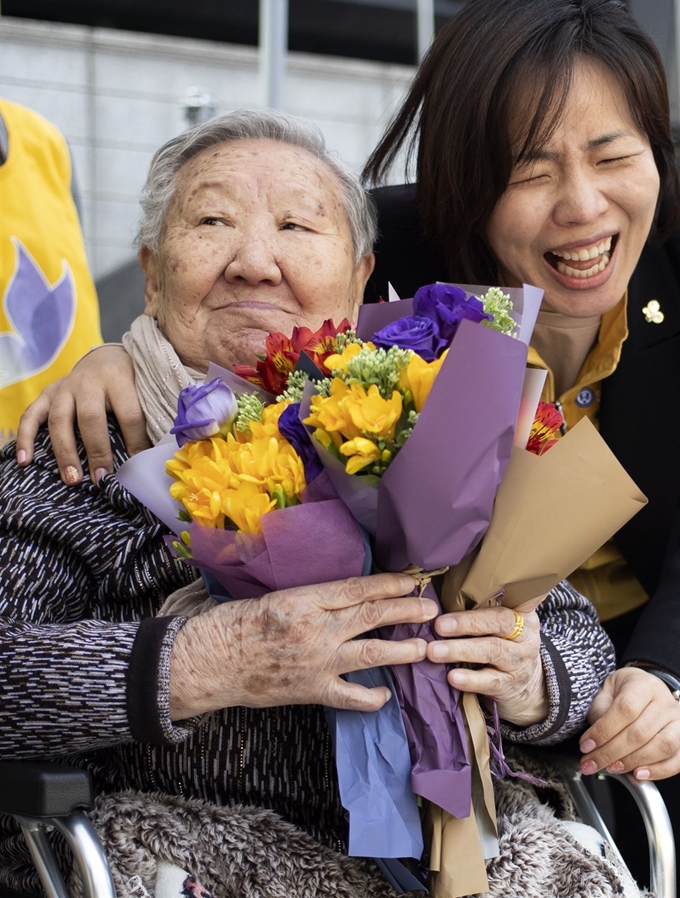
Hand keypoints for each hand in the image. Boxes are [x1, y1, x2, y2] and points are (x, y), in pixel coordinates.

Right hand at [15, 345, 148, 483]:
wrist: (106, 357)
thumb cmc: (129, 381)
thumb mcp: (142, 390)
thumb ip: (146, 416)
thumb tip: (151, 456)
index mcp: (118, 379)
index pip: (129, 415)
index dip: (134, 443)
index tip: (135, 469)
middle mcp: (88, 382)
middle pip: (90, 417)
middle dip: (96, 451)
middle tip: (101, 479)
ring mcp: (64, 387)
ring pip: (59, 419)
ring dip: (64, 452)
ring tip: (72, 479)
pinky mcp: (47, 393)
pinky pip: (31, 416)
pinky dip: (25, 438)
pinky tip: (25, 461)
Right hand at [169, 572, 437, 717]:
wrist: (213, 661)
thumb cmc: (239, 623)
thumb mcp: (278, 597)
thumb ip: (315, 599)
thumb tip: (353, 597)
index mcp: (305, 600)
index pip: (358, 588)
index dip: (389, 584)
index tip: (411, 581)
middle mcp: (317, 628)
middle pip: (372, 615)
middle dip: (406, 610)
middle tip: (430, 609)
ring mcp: (318, 662)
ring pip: (372, 653)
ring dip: (402, 650)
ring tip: (424, 647)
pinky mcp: (313, 690)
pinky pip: (352, 696)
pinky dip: (372, 696)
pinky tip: (385, 694)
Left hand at [426, 599, 546, 726]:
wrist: (524, 686)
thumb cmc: (500, 642)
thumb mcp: (498, 624)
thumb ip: (478, 609)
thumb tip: (436, 601)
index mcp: (521, 612)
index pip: (514, 595)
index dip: (492, 591)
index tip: (467, 585)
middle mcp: (525, 634)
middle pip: (499, 622)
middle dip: (466, 623)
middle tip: (438, 625)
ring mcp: (520, 661)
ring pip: (492, 651)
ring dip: (460, 650)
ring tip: (434, 651)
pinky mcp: (511, 685)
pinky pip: (490, 681)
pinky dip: (470, 679)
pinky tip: (452, 677)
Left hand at [580, 668, 679, 779]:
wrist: (646, 690)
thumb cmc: (624, 692)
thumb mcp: (607, 692)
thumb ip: (600, 712)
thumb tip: (595, 741)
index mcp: (643, 685)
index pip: (625, 709)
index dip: (603, 731)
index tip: (586, 745)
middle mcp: (665, 702)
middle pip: (640, 732)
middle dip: (611, 752)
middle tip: (591, 763)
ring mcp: (678, 721)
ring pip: (661, 746)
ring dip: (633, 762)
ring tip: (611, 768)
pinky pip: (677, 760)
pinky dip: (658, 771)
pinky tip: (638, 774)